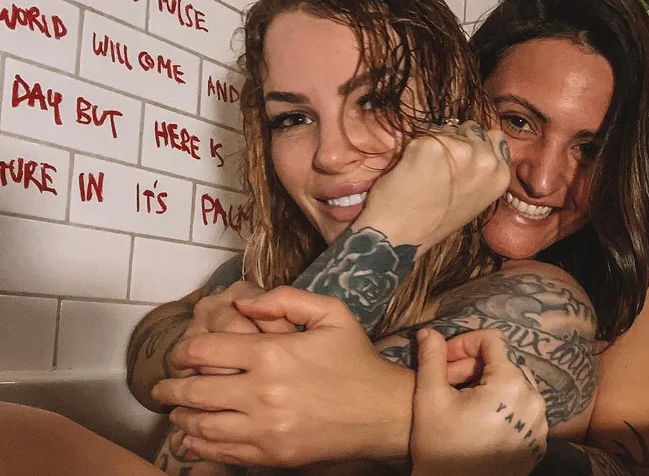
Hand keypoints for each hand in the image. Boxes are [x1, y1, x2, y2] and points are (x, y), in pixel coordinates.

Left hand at [151, 287, 413, 466]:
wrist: (385, 412)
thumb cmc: (357, 361)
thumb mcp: (332, 313)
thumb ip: (286, 298)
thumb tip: (245, 301)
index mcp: (273, 353)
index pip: (206, 350)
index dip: (183, 350)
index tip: (179, 353)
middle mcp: (262, 391)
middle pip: (195, 390)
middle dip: (170, 386)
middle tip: (161, 386)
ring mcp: (265, 427)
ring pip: (202, 424)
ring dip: (181, 417)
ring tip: (175, 411)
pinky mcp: (271, 454)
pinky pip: (221, 451)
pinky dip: (199, 445)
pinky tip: (192, 438)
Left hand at [356, 120, 510, 252]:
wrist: (400, 235)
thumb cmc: (434, 221)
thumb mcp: (474, 198)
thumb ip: (481, 170)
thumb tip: (474, 144)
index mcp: (500, 175)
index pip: (495, 137)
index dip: (476, 144)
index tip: (461, 158)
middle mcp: (487, 160)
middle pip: (472, 128)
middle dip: (457, 139)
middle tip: (441, 167)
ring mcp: (462, 150)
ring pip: (448, 128)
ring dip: (437, 140)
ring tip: (426, 170)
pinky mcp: (432, 144)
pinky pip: (424, 132)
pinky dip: (415, 145)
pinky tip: (411, 169)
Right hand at [411, 329, 547, 475]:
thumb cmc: (440, 448)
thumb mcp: (429, 399)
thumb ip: (432, 358)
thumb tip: (428, 331)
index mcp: (510, 384)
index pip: (491, 340)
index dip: (464, 344)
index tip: (444, 360)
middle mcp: (533, 400)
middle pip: (503, 364)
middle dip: (473, 366)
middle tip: (447, 383)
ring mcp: (539, 424)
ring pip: (514, 386)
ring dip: (488, 386)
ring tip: (462, 403)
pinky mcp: (538, 442)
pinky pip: (523, 410)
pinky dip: (503, 407)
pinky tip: (479, 420)